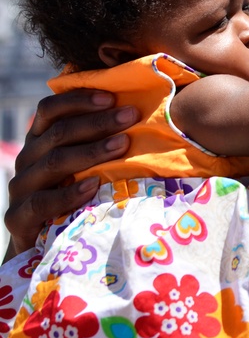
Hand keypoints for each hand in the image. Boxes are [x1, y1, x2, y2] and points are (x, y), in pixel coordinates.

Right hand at [5, 89, 137, 256]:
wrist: (45, 241)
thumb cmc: (79, 193)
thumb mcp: (88, 163)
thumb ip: (102, 139)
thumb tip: (142, 112)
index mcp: (40, 139)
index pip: (51, 109)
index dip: (79, 99)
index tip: (113, 96)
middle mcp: (28, 158)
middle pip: (59, 132)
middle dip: (99, 122)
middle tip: (131, 115)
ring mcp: (21, 187)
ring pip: (54, 162)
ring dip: (91, 151)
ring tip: (123, 144)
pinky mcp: (18, 218)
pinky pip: (42, 202)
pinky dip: (69, 193)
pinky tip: (93, 185)